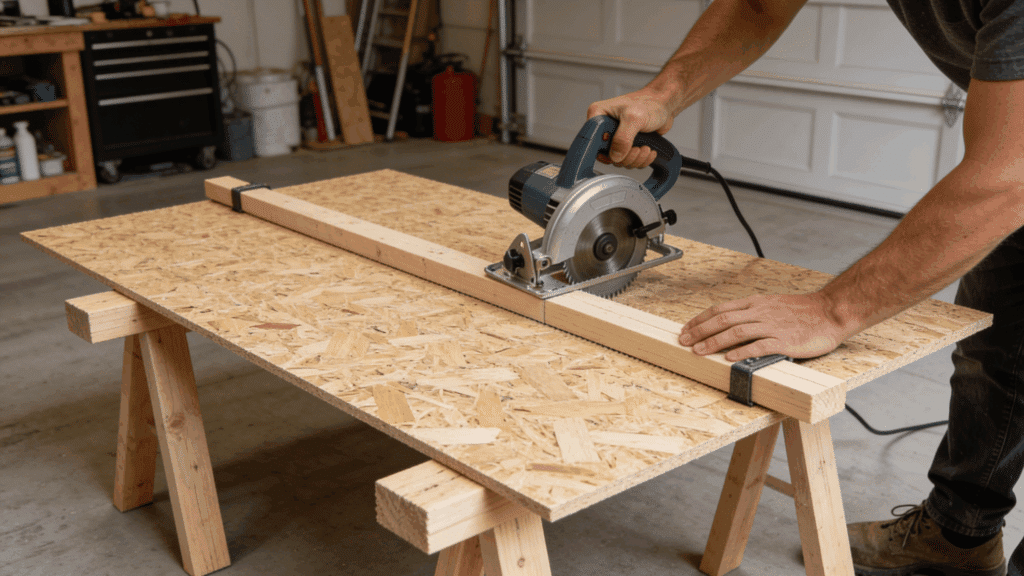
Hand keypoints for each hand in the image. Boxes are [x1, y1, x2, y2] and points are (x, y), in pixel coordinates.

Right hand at [587, 91, 673, 168]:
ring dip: (635, 159)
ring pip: (619, 160)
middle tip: (637, 148)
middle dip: (626, 156)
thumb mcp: (634, 118)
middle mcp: (605, 127)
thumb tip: (615, 156)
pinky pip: (629, 161)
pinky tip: (648, 150)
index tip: (619, 149)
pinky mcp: (626, 144)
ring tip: (645, 148)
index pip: (591, 139)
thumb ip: (623, 138)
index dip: (604, 149)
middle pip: (606, 155)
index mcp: (599, 115)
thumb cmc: (650, 103)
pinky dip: (641, 160)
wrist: (664, 105)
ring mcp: (616, 137)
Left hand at [677, 293, 851, 360]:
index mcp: (756, 303)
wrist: (831, 312)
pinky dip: (742, 352)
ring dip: (714, 342)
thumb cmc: (804, 311)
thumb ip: (752, 313)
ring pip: (736, 332)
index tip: (687, 328)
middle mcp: (760, 312)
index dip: (701, 319)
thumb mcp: (773, 305)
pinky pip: (759, 346)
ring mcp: (772, 326)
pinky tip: (730, 359)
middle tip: (683, 341)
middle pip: (723, 319)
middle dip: (700, 331)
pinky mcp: (784, 341)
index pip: (721, 309)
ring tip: (698, 350)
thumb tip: (730, 324)